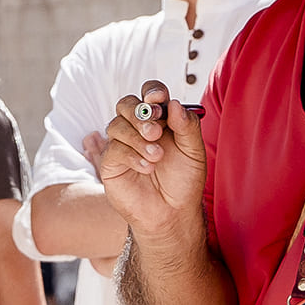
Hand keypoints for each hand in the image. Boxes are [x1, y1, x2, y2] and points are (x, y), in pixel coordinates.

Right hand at [95, 80, 208, 244]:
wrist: (173, 212)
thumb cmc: (184, 181)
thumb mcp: (194, 151)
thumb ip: (187, 126)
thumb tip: (173, 104)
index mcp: (160, 120)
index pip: (149, 95)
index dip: (152, 92)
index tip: (159, 100)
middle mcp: (138, 128)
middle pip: (126, 104)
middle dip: (140, 113)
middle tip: (156, 130)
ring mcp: (122, 145)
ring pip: (117, 125)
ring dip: (138, 137)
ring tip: (157, 156)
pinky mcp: (110, 163)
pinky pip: (114, 149)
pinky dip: (132, 156)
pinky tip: (148, 168)